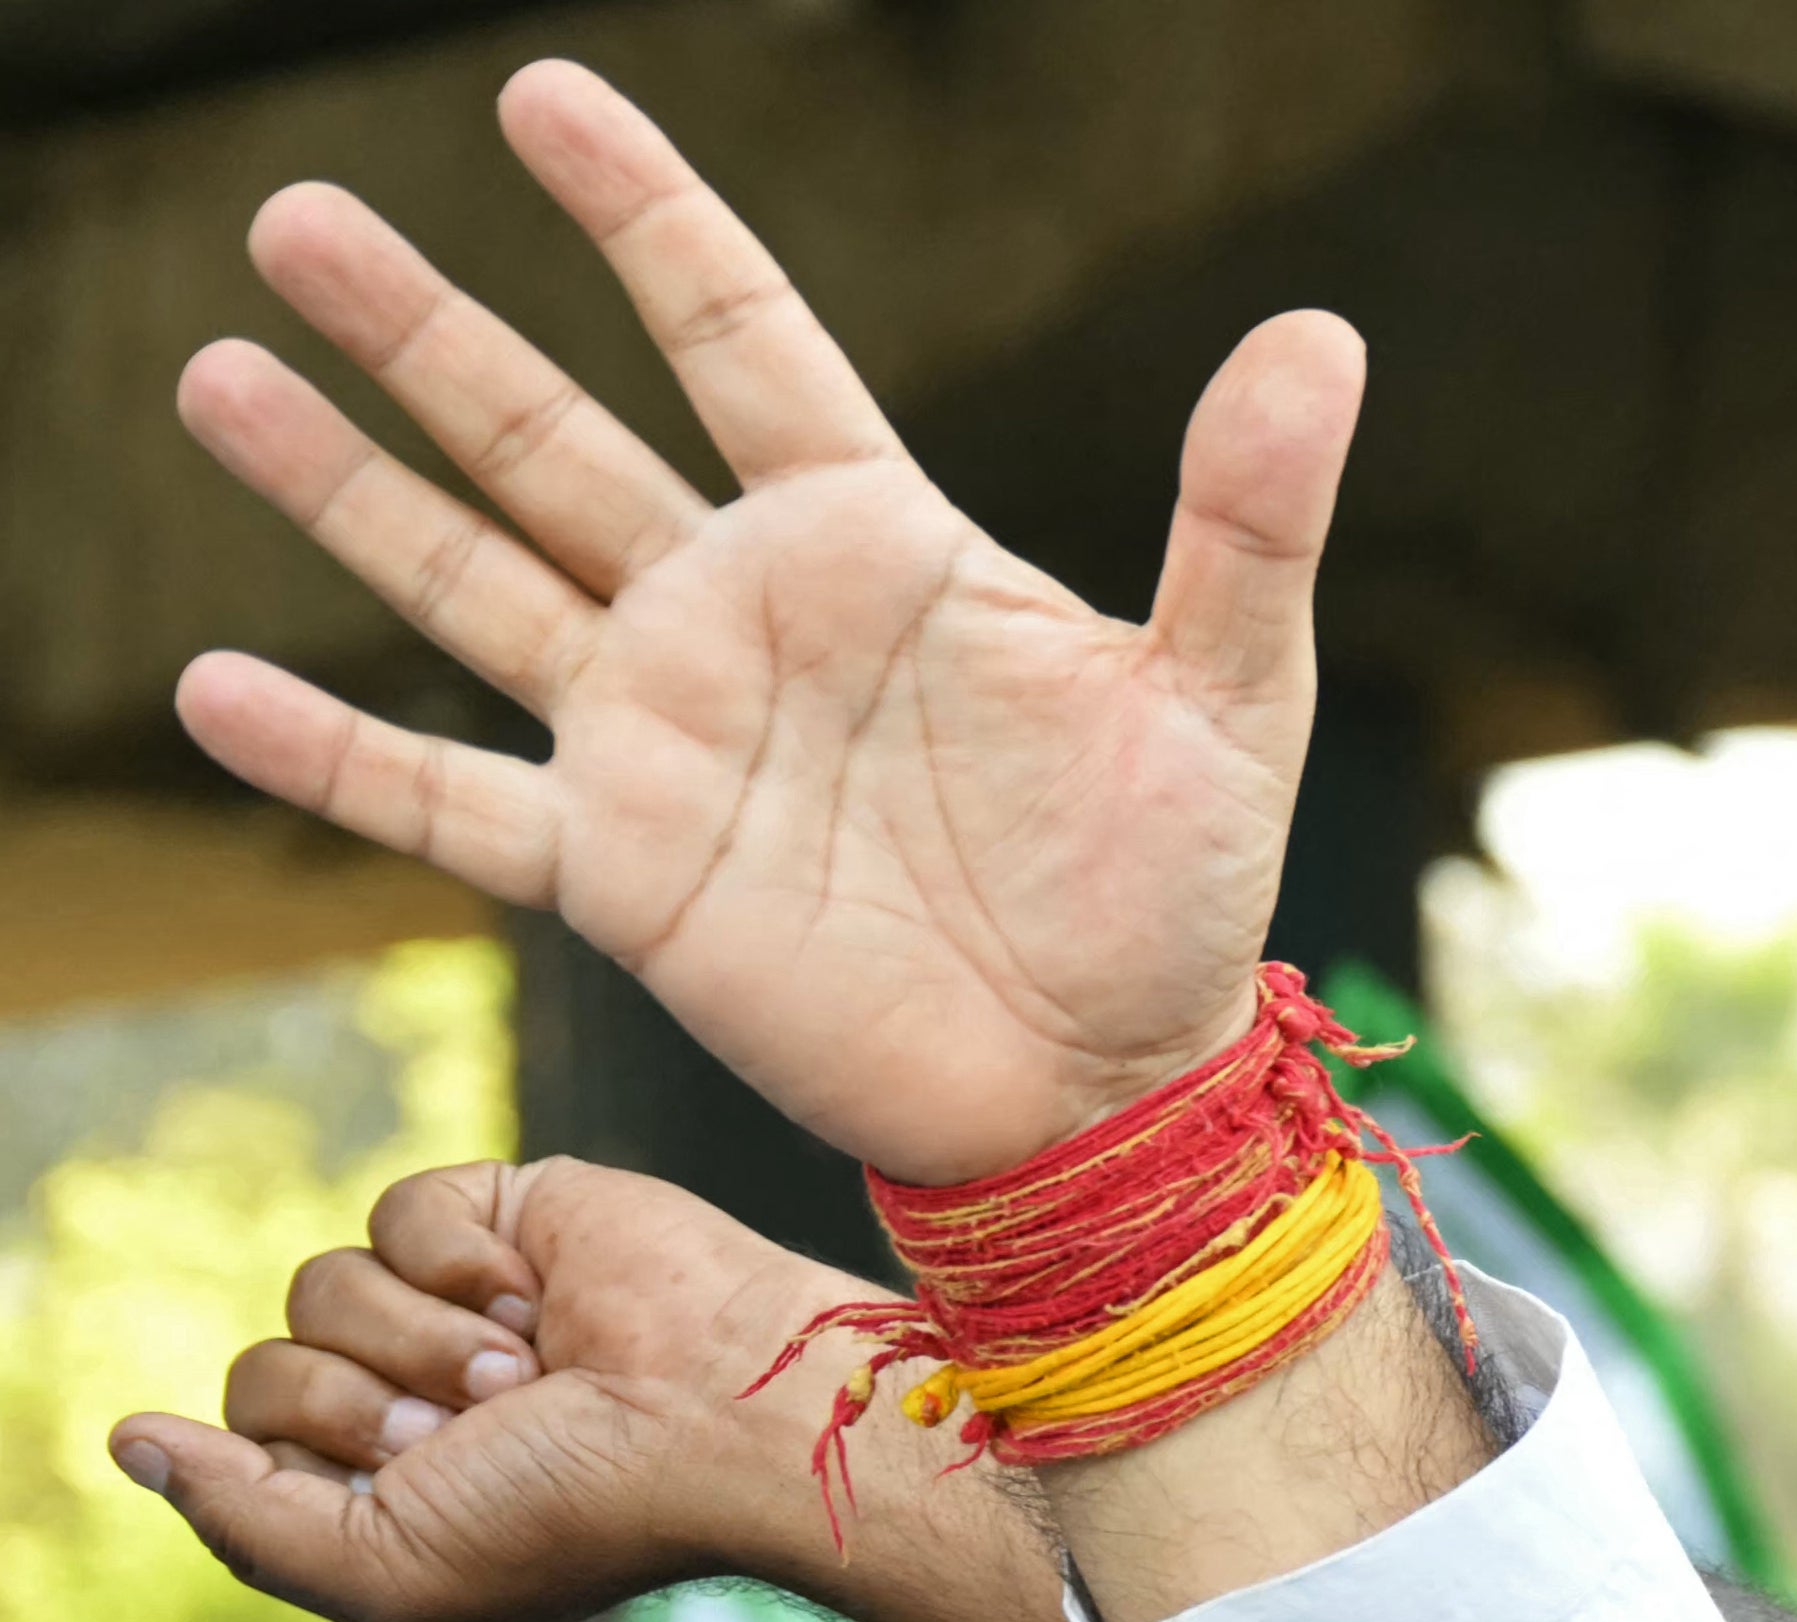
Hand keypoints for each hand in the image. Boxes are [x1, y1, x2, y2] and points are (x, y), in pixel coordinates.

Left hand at [110, 1157, 865, 1621]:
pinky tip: (540, 1297)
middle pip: (269, 1368)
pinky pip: (393, 1210)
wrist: (726, 1415)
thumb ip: (243, 1520)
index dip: (314, 1465)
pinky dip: (461, 1259)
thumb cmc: (590, 1512)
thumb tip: (128, 1441)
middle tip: (487, 1428)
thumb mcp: (394, 1571)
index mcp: (388, 1494)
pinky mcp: (494, 1218)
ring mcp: (450, 1307)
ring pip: (320, 1285)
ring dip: (426, 1342)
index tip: (427, 1484)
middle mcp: (411, 1400)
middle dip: (371, 1407)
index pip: (243, 1451)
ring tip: (529, 1371)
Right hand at [170, 60, 1354, 1183]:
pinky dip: (332, 751)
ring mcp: (664, 739)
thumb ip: (1248, 516)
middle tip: (293, 217)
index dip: (645, 219)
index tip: (537, 95)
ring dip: (344, 485)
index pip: (738, 337)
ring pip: (468, 579)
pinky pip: (449, 798)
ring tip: (215, 369)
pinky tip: (214, 684)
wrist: (1117, 1088)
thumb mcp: (1229, 690)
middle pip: (549, 437)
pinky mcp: (624, 874)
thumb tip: (1321, 334)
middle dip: (426, 331)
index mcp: (875, 542)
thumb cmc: (1181, 889)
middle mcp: (741, 616)